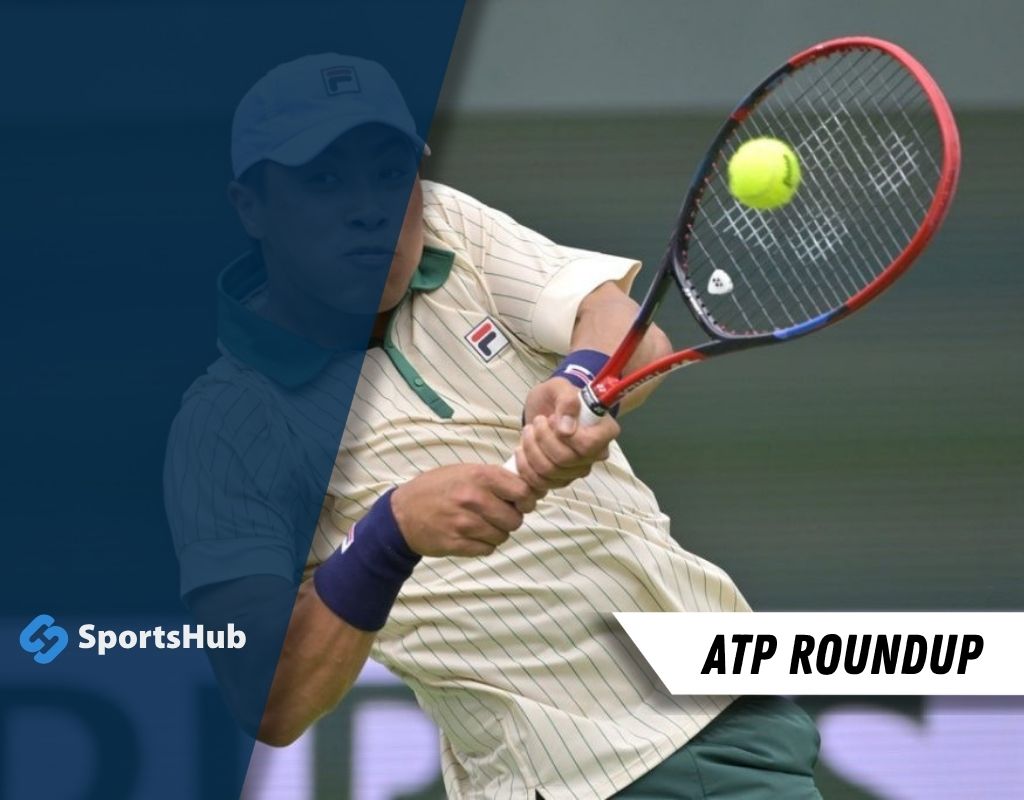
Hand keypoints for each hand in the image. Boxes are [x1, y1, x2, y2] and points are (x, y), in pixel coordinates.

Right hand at [391, 464, 539, 557]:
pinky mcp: (457, 543)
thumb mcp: (464, 471)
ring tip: (480, 524)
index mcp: (479, 476)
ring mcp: (465, 523)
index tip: (522, 502)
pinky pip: (487, 549)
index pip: (522, 491)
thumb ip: (494, 478)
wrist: (402, 514)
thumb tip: (529, 490)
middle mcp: (474, 499)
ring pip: (502, 536)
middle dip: (510, 519)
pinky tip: (471, 535)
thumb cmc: (437, 488)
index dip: (526, 499)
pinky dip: (483, 545)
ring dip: (496, 533)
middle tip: (496, 515)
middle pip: (515, 519)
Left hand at [515, 377, 619, 492]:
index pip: (589, 445)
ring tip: (528, 431)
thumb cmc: (558, 396)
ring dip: (531, 450)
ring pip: (551, 473)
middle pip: (566, 460)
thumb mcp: (560, 387)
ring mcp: (578, 469)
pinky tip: (522, 449)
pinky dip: (525, 467)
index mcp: (605, 430)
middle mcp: (596, 454)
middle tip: (537, 421)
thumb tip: (567, 429)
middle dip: (542, 439)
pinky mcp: (561, 479)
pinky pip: (541, 484)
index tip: (552, 419)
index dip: (566, 436)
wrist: (546, 408)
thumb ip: (567, 401)